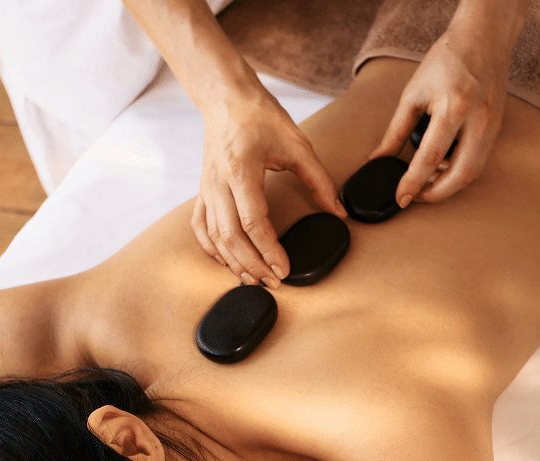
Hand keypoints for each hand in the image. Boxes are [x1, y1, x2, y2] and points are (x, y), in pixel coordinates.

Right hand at [193, 85, 346, 286]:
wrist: (227, 99)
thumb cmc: (260, 116)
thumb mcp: (298, 144)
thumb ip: (319, 180)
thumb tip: (338, 211)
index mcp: (241, 170)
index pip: (252, 221)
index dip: (269, 250)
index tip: (284, 269)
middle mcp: (218, 184)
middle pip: (231, 237)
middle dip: (253, 265)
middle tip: (274, 282)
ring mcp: (206, 190)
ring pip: (215, 238)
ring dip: (234, 263)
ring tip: (254, 279)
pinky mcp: (202, 193)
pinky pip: (201, 229)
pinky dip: (212, 250)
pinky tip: (228, 262)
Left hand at [369, 17, 512, 206]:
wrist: (485, 35)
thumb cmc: (447, 59)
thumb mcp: (413, 93)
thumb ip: (395, 131)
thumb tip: (377, 158)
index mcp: (453, 107)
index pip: (429, 159)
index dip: (412, 184)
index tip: (400, 199)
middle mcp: (477, 119)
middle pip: (460, 175)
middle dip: (435, 194)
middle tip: (415, 197)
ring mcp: (492, 124)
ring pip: (474, 172)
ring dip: (449, 185)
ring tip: (426, 184)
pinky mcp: (497, 126)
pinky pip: (480, 159)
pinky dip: (460, 171)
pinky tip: (443, 168)